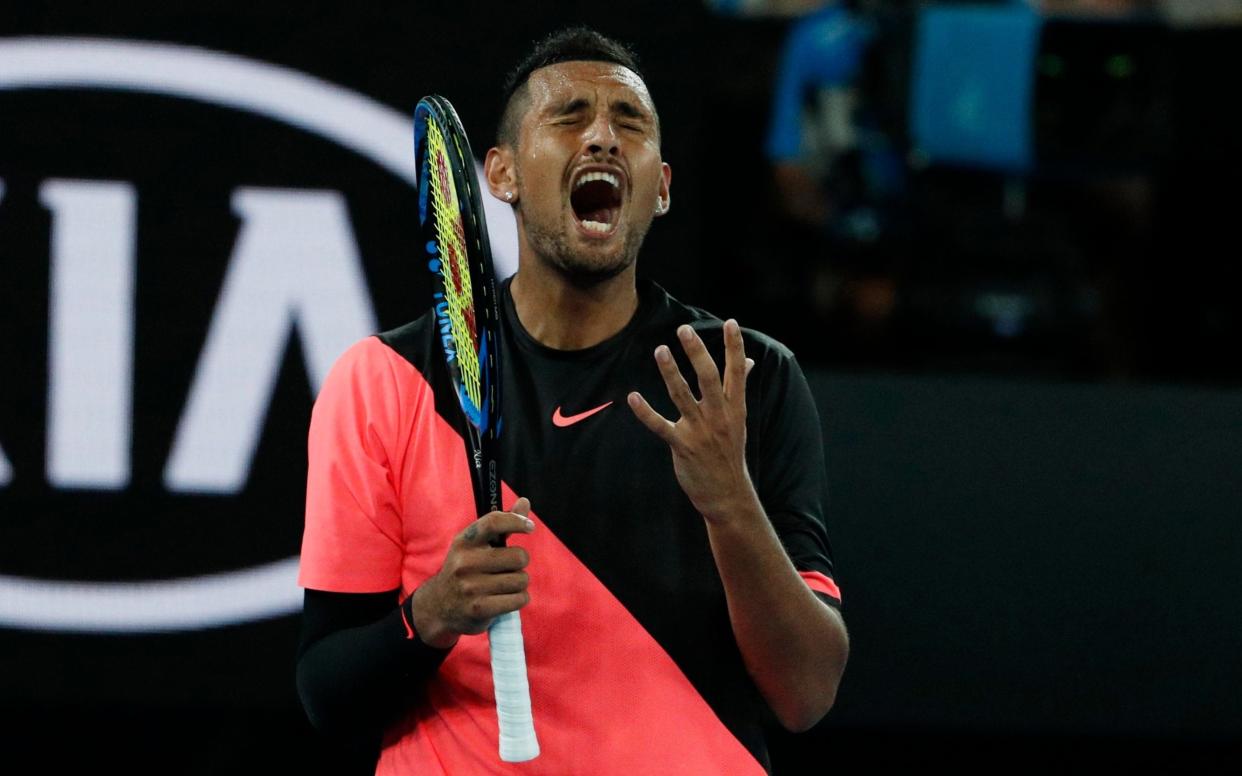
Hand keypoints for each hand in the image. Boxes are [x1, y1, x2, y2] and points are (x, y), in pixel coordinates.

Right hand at [409, 498, 533, 648]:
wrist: (439, 606)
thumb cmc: (464, 570)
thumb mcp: (475, 545)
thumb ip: (502, 524)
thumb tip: (524, 501)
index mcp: (464, 542)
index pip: (493, 522)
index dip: (516, 521)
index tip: (530, 527)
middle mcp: (465, 563)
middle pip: (518, 557)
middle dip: (519, 563)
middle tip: (506, 568)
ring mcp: (471, 587)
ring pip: (521, 580)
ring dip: (518, 583)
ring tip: (502, 585)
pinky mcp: (480, 609)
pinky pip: (519, 599)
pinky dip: (519, 599)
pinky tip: (504, 599)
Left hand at [627, 320, 756, 523]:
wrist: (728, 494)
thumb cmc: (730, 452)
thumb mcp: (740, 420)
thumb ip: (740, 388)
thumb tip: (750, 363)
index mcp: (735, 408)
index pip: (737, 372)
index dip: (734, 347)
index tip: (730, 323)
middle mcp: (719, 416)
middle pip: (709, 378)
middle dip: (697, 353)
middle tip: (684, 329)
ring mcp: (700, 431)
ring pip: (683, 396)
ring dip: (670, 372)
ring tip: (660, 350)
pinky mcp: (682, 446)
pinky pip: (660, 426)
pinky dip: (645, 412)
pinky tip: (633, 397)